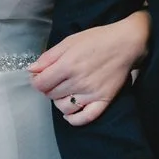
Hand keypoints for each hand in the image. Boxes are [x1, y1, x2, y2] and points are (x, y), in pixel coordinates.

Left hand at [30, 10, 148, 125]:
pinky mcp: (103, 100)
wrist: (126, 44)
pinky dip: (74, 119)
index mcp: (67, 65)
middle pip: (51, 95)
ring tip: (63, 92)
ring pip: (64, 107)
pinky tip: (69, 113)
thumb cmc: (97, 39)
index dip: (36, 81)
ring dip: (58, 102)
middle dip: (48, 88)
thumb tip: (31, 70)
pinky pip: (85, 118)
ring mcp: (91, 93)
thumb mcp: (69, 41)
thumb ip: (48, 57)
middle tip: (54, 81)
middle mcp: (78, 81)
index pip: (41, 84)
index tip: (39, 77)